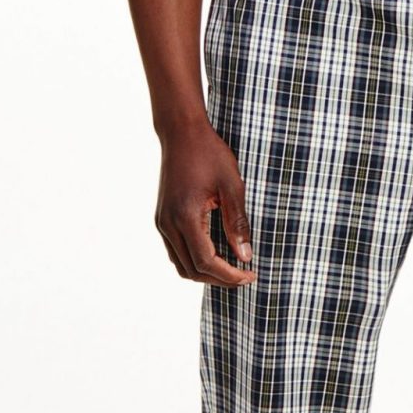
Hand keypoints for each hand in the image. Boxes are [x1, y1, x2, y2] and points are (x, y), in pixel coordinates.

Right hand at [155, 123, 258, 284]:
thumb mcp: (232, 185)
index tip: (250, 275)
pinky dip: (194, 260)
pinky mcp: (162, 218)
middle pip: (191, 270)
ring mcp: (162, 222)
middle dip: (219, 279)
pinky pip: (176, 251)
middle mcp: (168, 224)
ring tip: (232, 269)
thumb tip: (245, 256)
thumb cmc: (210, 154)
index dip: (229, 275)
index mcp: (185, 216)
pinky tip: (216, 255)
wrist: (181, 133)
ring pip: (180, 264)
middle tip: (245, 276)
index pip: (205, 261)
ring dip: (205, 273)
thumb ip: (237, 222)